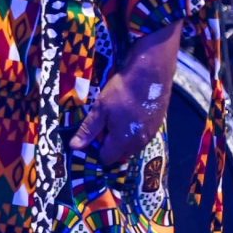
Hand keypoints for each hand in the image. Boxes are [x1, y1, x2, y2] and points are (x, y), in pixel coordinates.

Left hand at [72, 36, 178, 167]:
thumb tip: (74, 147)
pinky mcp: (158, 124)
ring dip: (123, 140)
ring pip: (132, 146)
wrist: (150, 74)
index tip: (91, 137)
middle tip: (102, 128)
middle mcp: (139, 143)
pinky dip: (134, 132)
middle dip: (110, 147)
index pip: (107, 158)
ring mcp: (151, 134)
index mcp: (123, 141)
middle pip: (121, 154)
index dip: (96, 151)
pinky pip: (142, 136)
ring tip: (115, 120)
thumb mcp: (100, 109)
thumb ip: (88, 130)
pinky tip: (128, 116)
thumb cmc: (122, 91)